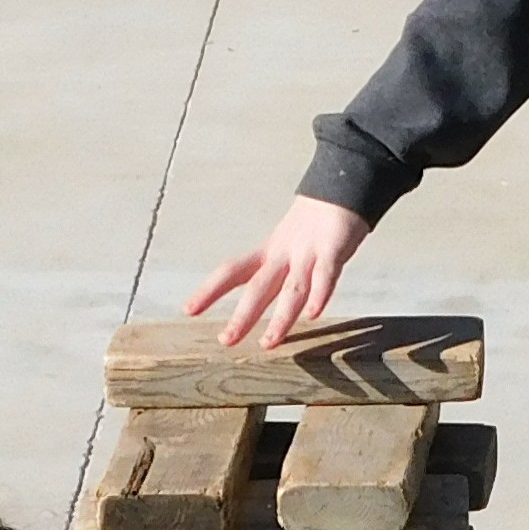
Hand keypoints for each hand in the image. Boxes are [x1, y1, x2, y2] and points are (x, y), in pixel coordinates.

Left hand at [189, 195, 370, 352]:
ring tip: (269, 342)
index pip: (232, 272)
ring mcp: (308, 253)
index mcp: (269, 254)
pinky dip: (319, 294)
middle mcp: (284, 255)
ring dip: (281, 318)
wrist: (340, 187)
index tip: (188, 310)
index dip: (210, 291)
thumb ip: (275, 276)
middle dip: (243, 316)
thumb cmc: (314, 223)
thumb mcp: (287, 248)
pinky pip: (326, 274)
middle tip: (226, 340)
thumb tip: (255, 302)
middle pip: (259, 287)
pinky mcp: (334, 248)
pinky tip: (312, 314)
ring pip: (292, 289)